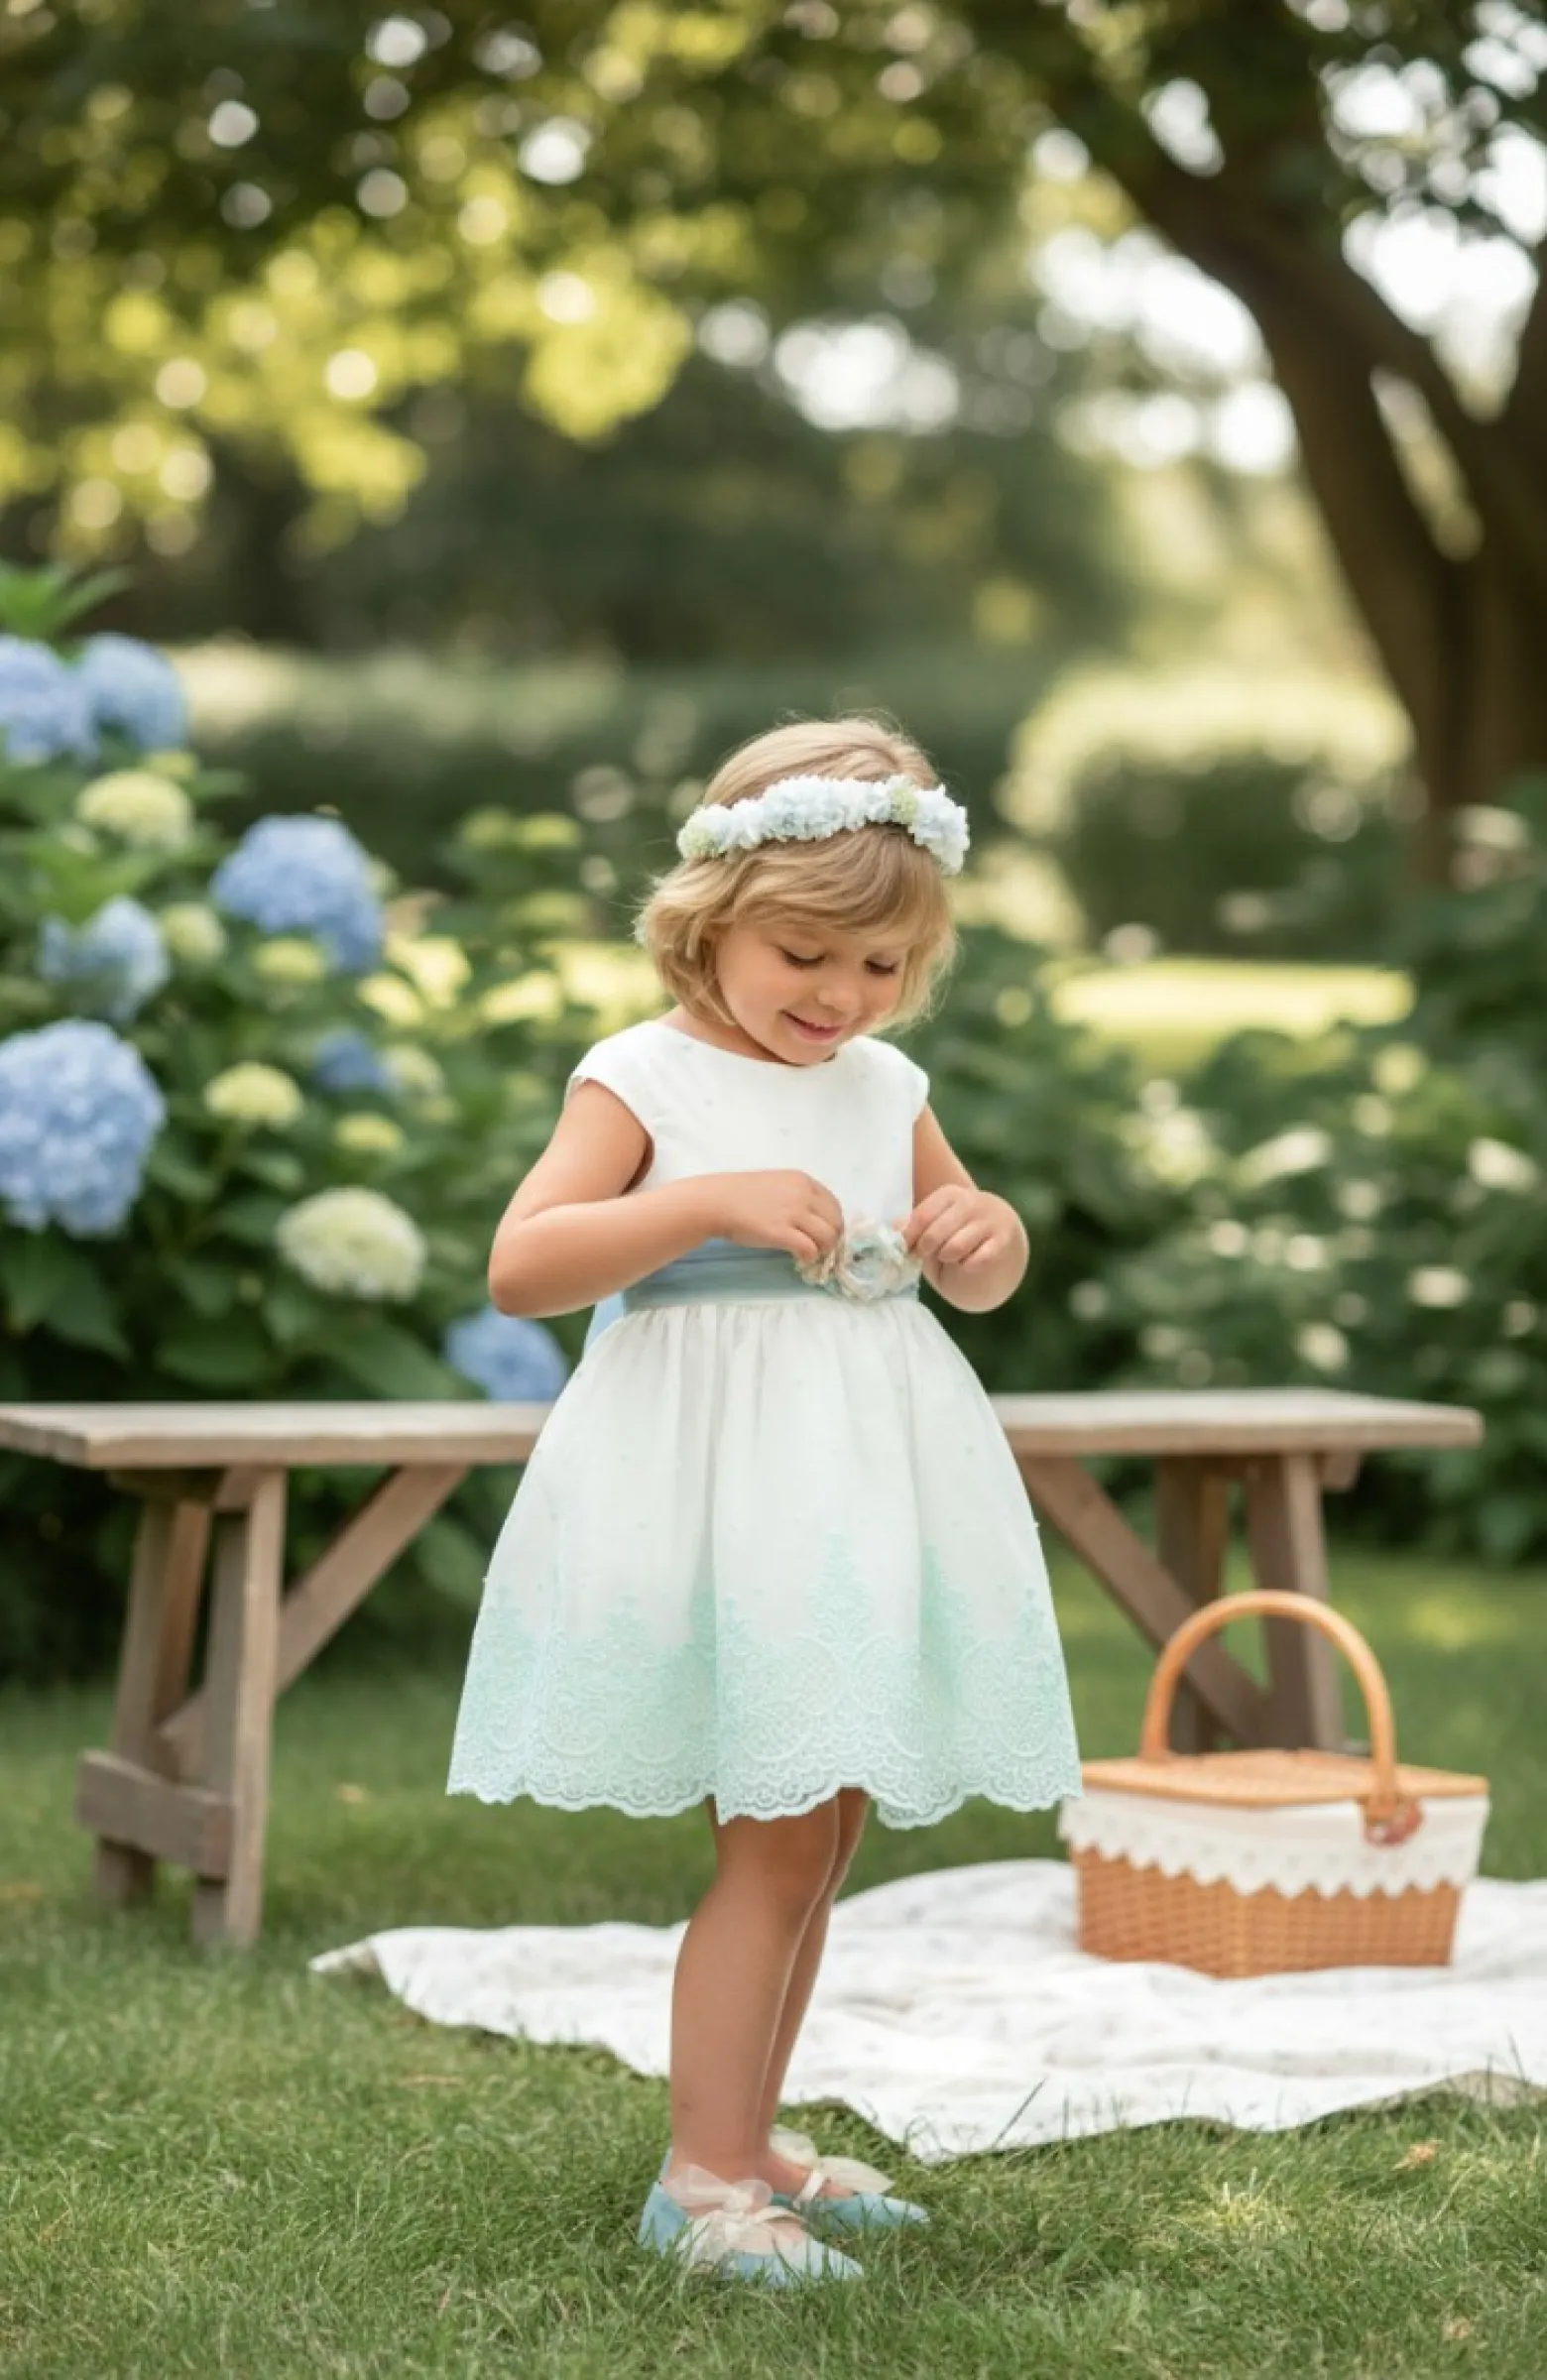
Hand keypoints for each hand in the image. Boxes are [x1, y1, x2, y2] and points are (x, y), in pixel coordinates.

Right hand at [712, 1170, 843, 1265]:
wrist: (716, 1201)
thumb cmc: (741, 1194)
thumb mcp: (776, 1184)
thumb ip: (796, 1196)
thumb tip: (812, 1219)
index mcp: (802, 1180)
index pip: (834, 1204)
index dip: (833, 1222)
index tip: (823, 1233)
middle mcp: (802, 1194)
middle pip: (836, 1222)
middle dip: (832, 1239)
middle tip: (820, 1248)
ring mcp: (792, 1212)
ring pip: (828, 1237)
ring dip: (824, 1250)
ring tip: (811, 1254)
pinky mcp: (781, 1232)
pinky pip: (809, 1248)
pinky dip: (809, 1257)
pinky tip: (800, 1259)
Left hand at [902, 1184, 1018, 1273]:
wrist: (1000, 1226)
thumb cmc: (957, 1226)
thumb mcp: (936, 1219)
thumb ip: (914, 1224)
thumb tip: (893, 1232)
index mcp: (949, 1194)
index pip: (922, 1217)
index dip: (909, 1238)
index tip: (906, 1249)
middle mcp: (971, 1202)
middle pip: (935, 1234)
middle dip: (926, 1250)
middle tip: (927, 1253)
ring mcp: (989, 1221)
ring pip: (955, 1249)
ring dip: (947, 1258)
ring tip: (948, 1255)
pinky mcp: (1003, 1240)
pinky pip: (978, 1261)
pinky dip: (968, 1266)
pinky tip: (968, 1261)